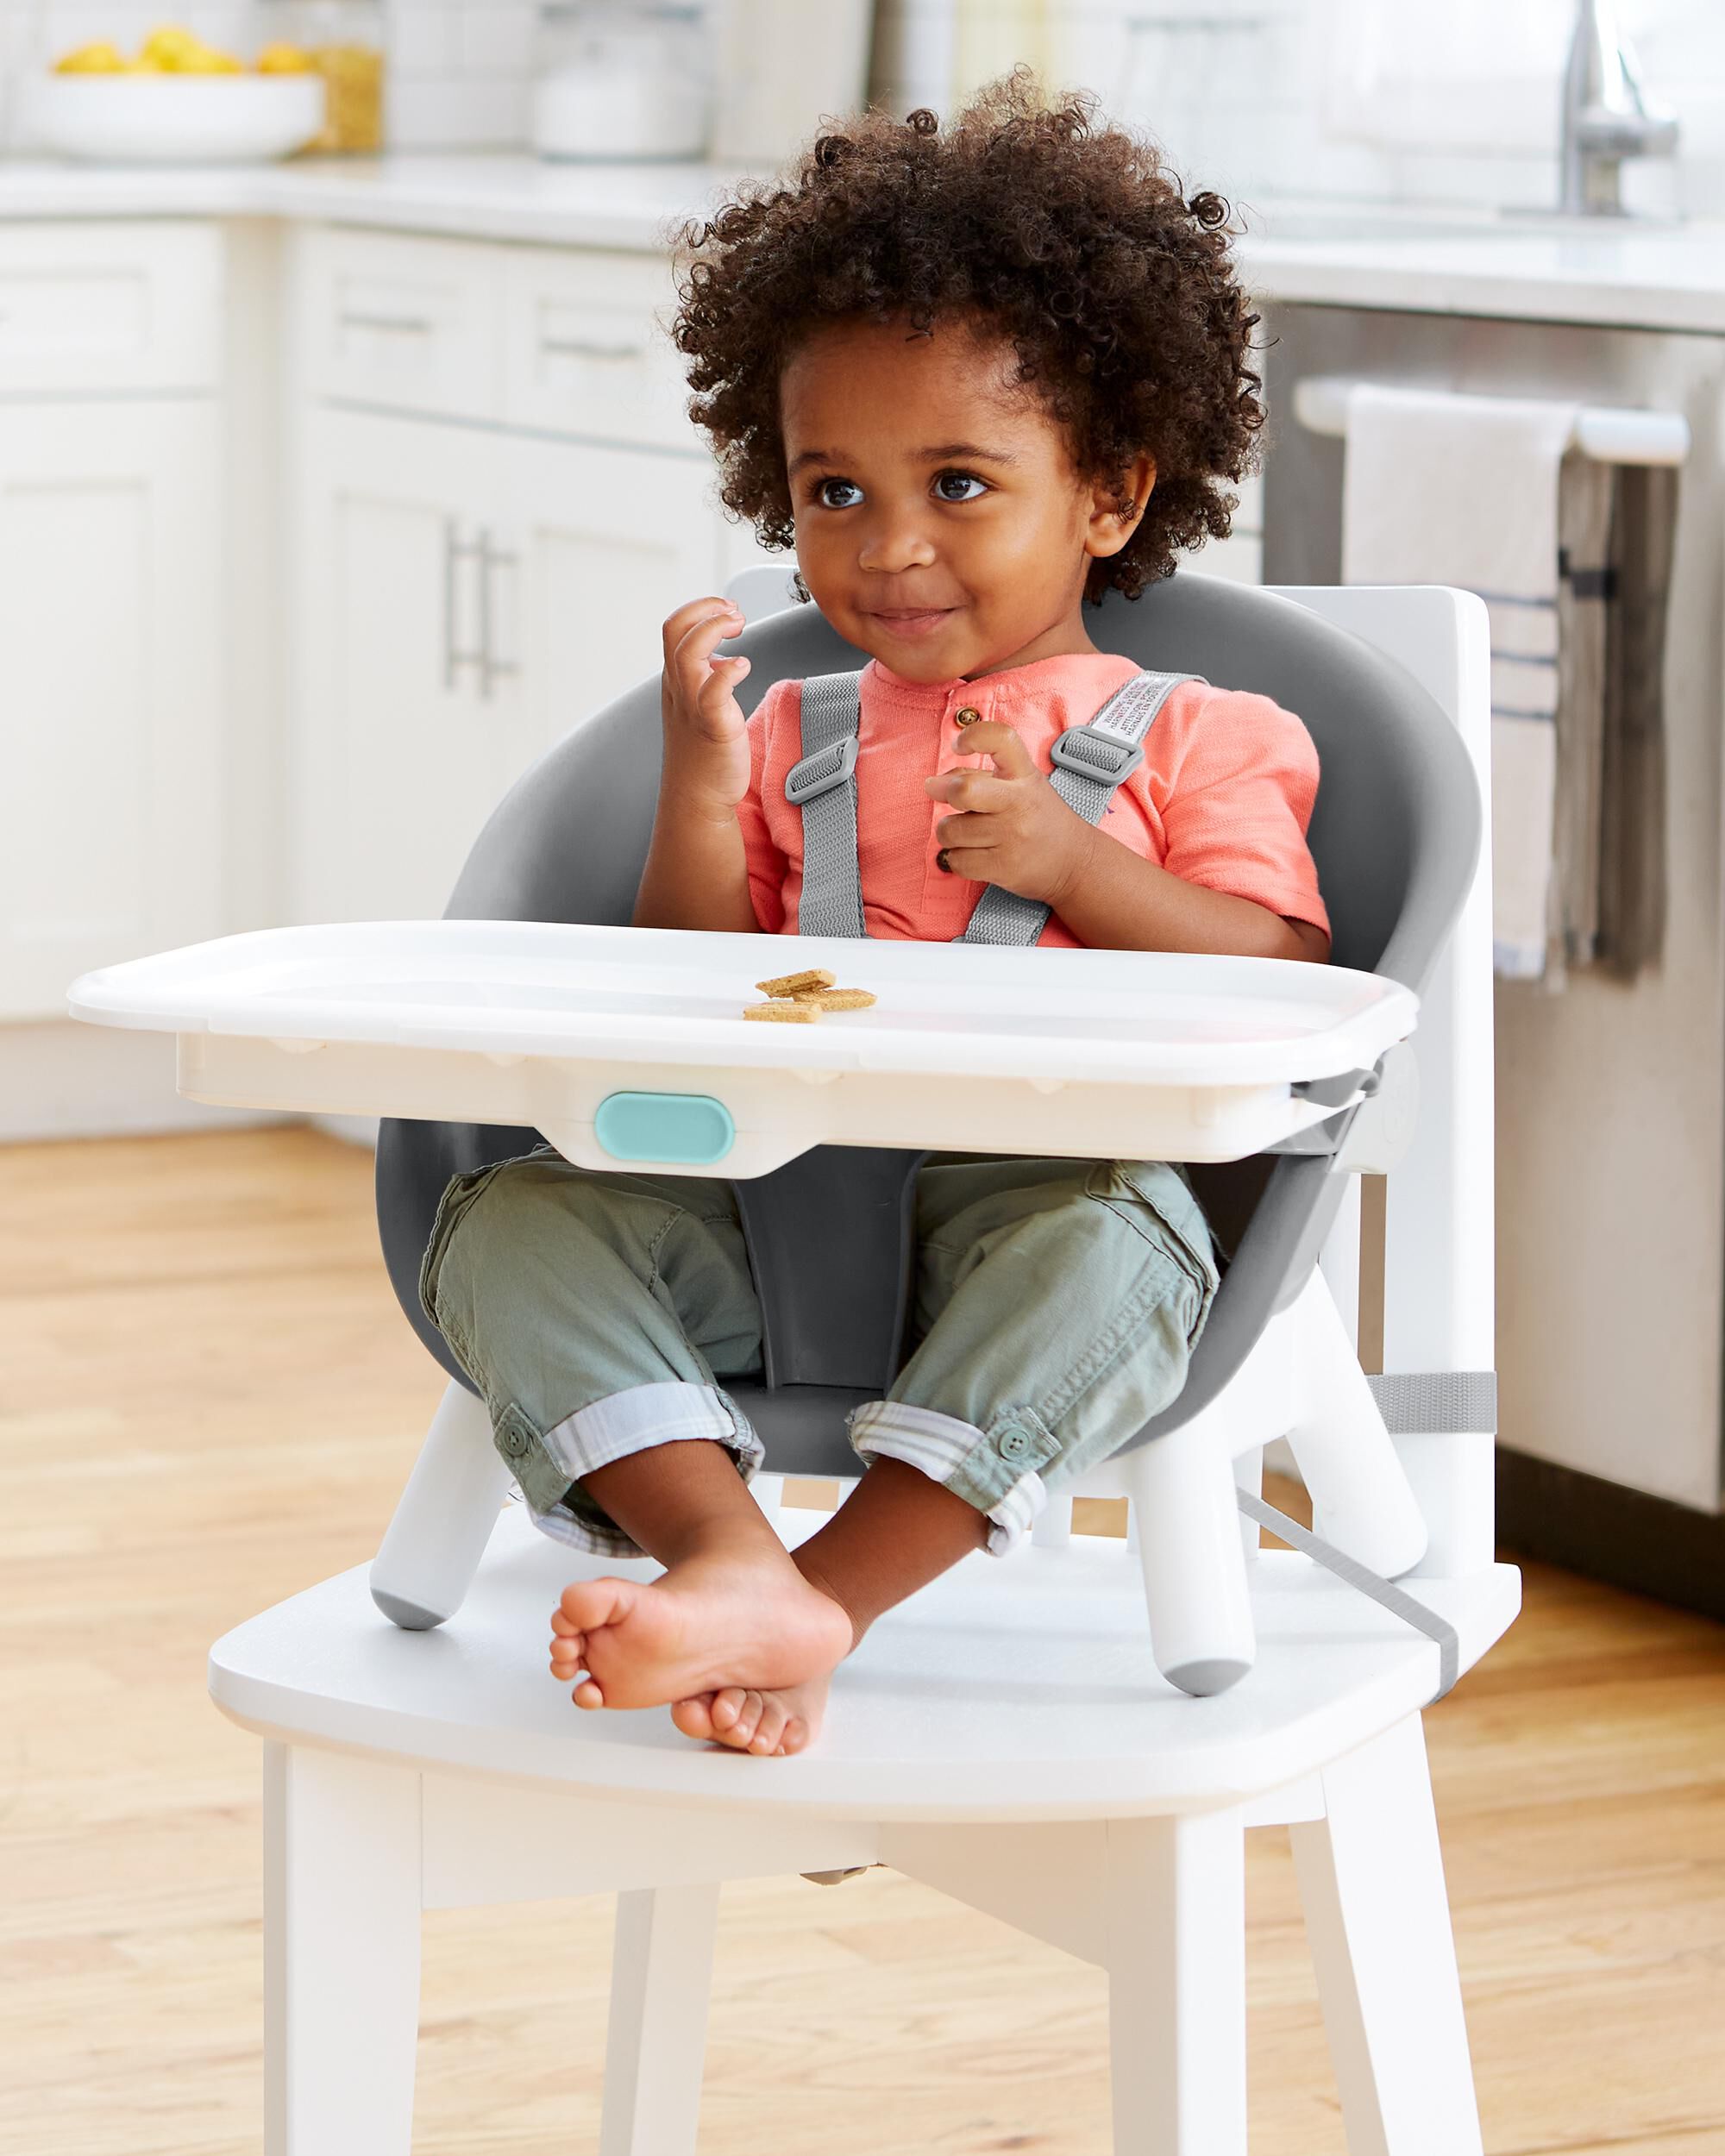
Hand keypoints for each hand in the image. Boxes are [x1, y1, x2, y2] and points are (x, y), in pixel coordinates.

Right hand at [660, 596, 751, 812]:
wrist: (697, 798)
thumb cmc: (704, 753)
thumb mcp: (700, 706)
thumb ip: (708, 679)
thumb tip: (725, 659)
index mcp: (676, 680)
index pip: (675, 627)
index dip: (700, 609)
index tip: (728, 610)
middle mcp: (679, 688)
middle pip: (675, 631)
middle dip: (705, 609)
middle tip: (736, 613)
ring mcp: (693, 707)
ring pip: (688, 653)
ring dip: (714, 629)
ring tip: (739, 627)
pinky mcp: (713, 727)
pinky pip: (713, 692)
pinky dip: (728, 672)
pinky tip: (744, 666)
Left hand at [924, 720, 1095, 906]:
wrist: (1074, 862)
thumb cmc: (1038, 819)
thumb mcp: (1019, 785)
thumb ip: (978, 775)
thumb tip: (935, 783)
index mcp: (1024, 774)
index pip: (1000, 738)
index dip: (972, 736)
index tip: (959, 746)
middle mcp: (1019, 802)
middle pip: (963, 790)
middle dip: (944, 792)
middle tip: (942, 794)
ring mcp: (1012, 837)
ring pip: (950, 830)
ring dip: (949, 832)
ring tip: (968, 832)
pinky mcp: (1003, 867)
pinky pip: (956, 860)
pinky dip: (958, 859)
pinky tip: (975, 853)